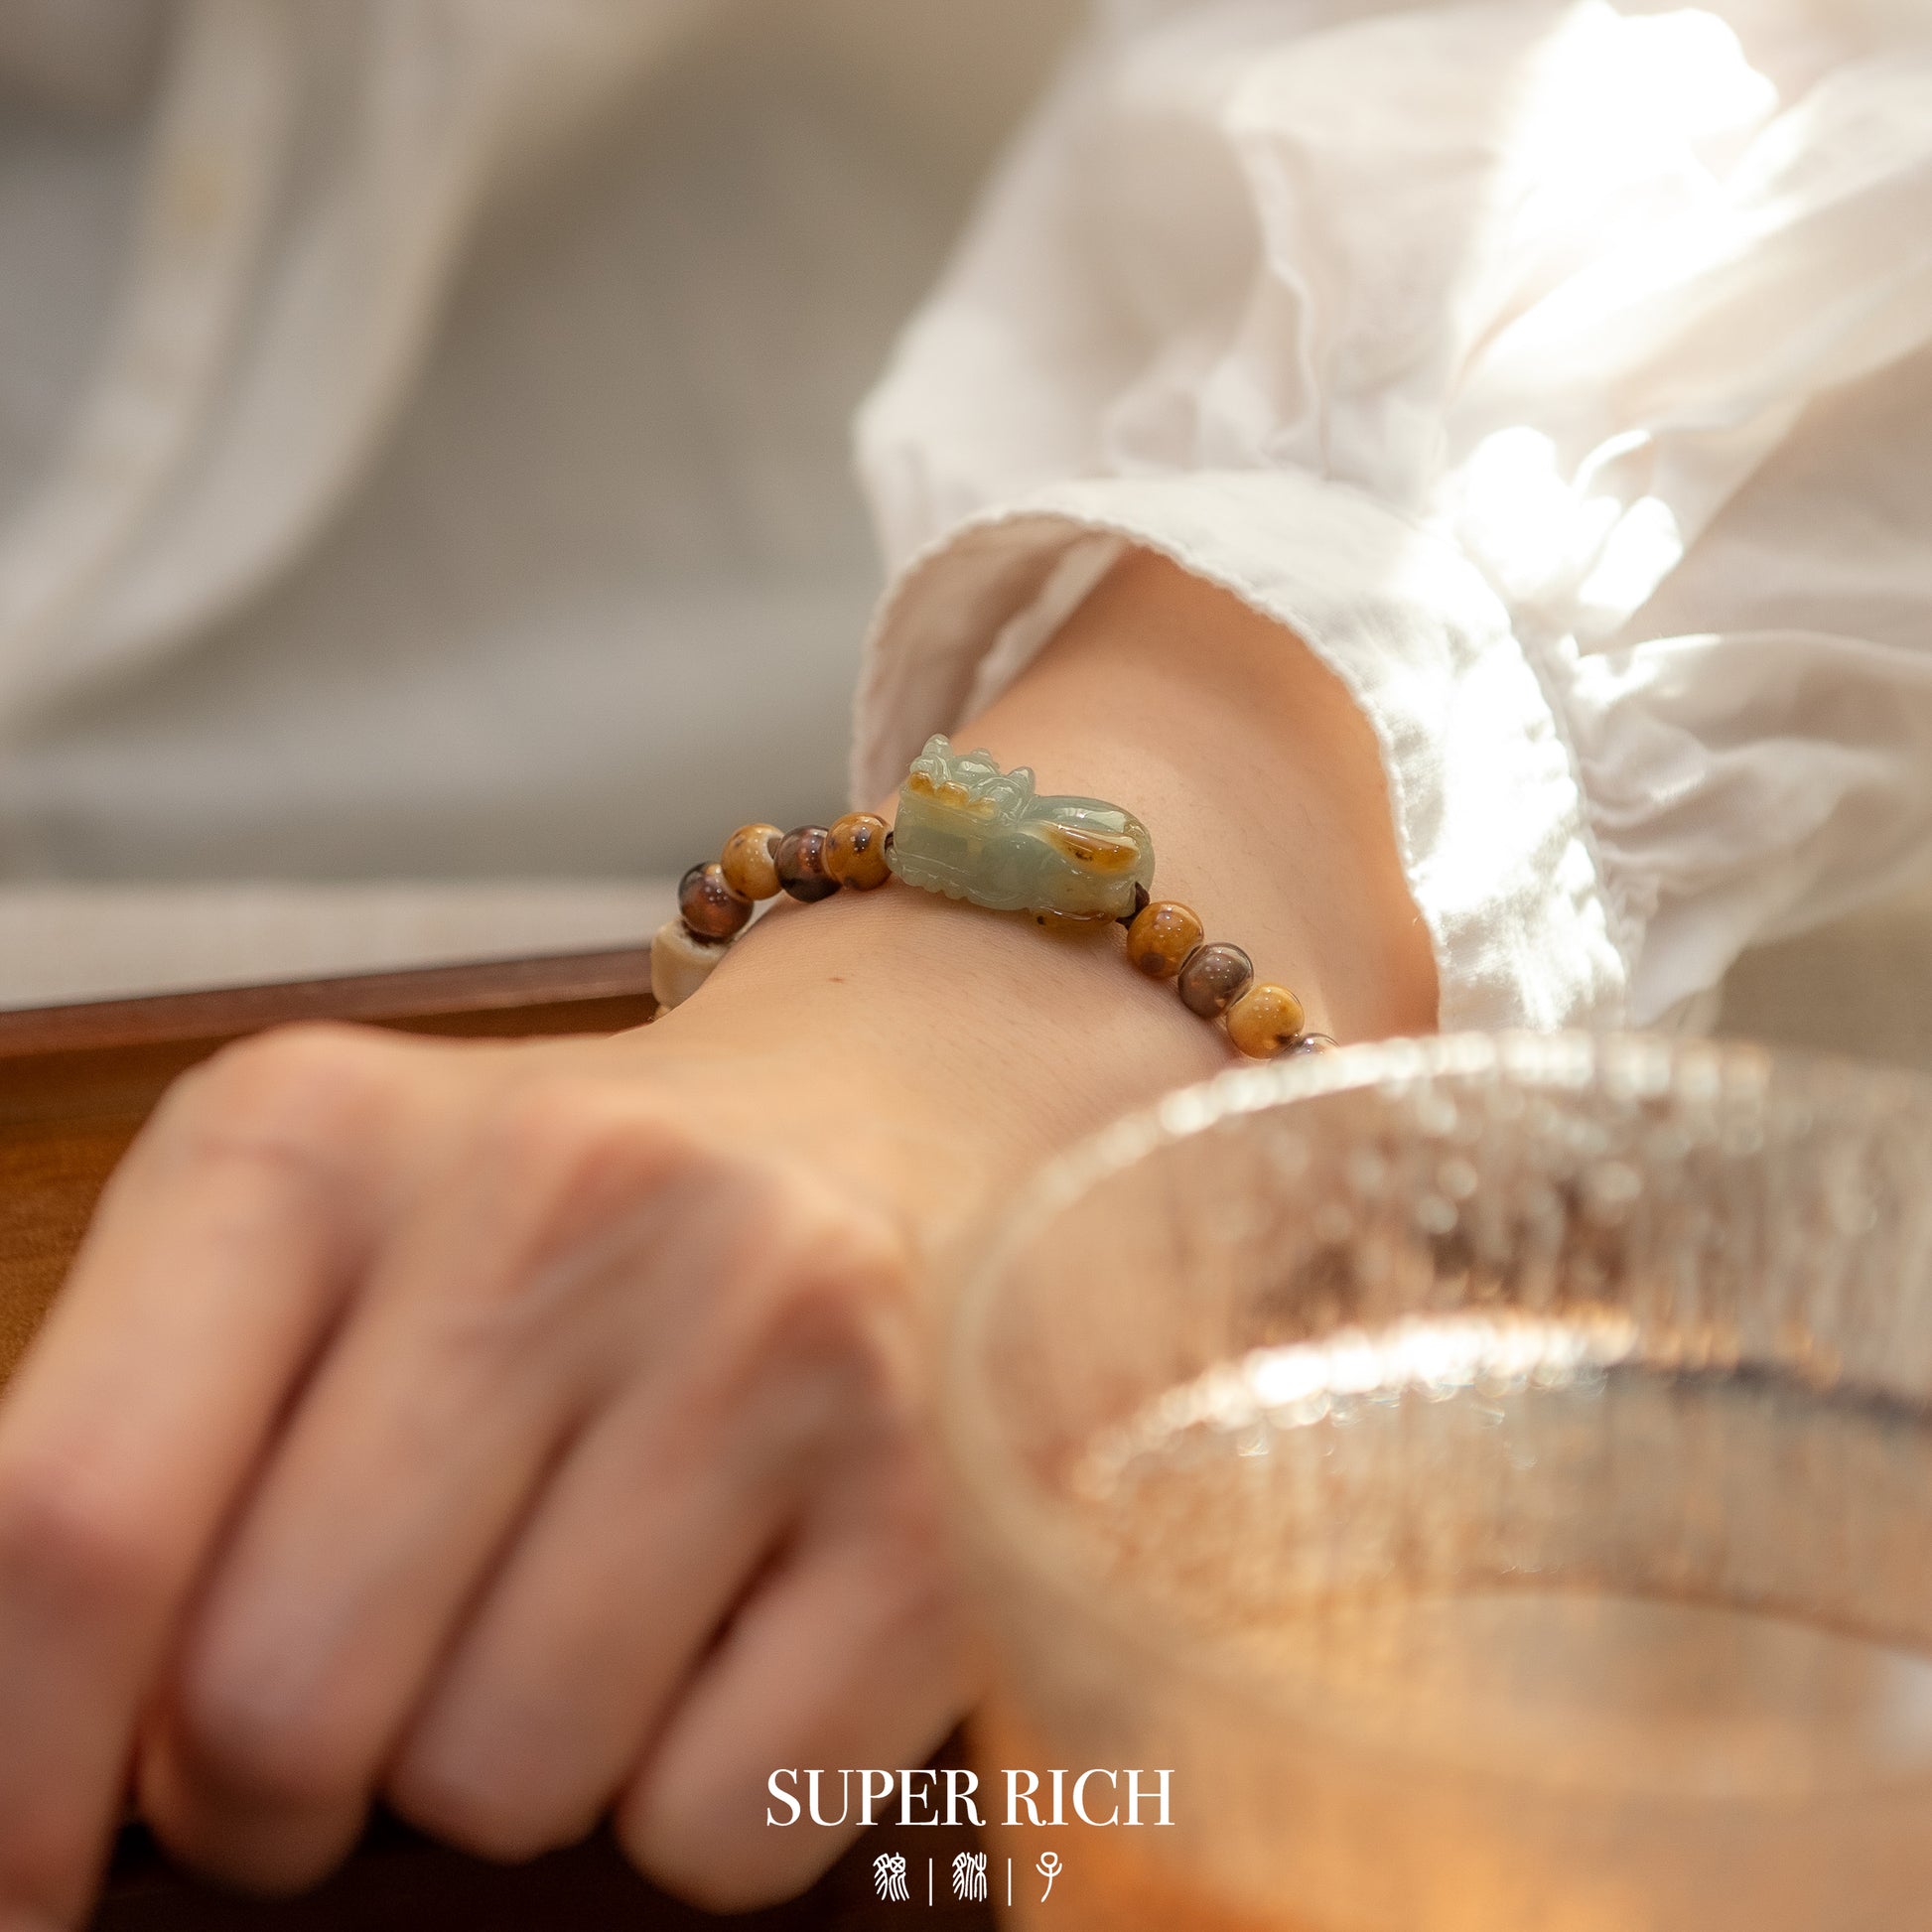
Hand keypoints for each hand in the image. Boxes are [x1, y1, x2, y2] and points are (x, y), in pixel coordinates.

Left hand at [0, 993, 987, 1923]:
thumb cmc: (549, 1230)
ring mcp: (773, 1337)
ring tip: (577, 1604)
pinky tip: (729, 1629)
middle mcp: (562, 1195)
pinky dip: (692, 1799)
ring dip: (500, 1766)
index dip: (3, 1784)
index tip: (24, 1895)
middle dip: (279, 1786)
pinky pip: (714, 1833)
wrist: (871, 1119)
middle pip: (274, 1705)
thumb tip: (36, 1820)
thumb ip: (144, 1475)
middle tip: (366, 1687)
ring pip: (500, 1787)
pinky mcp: (933, 1495)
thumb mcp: (303, 1252)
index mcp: (318, 1133)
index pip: (66, 1523)